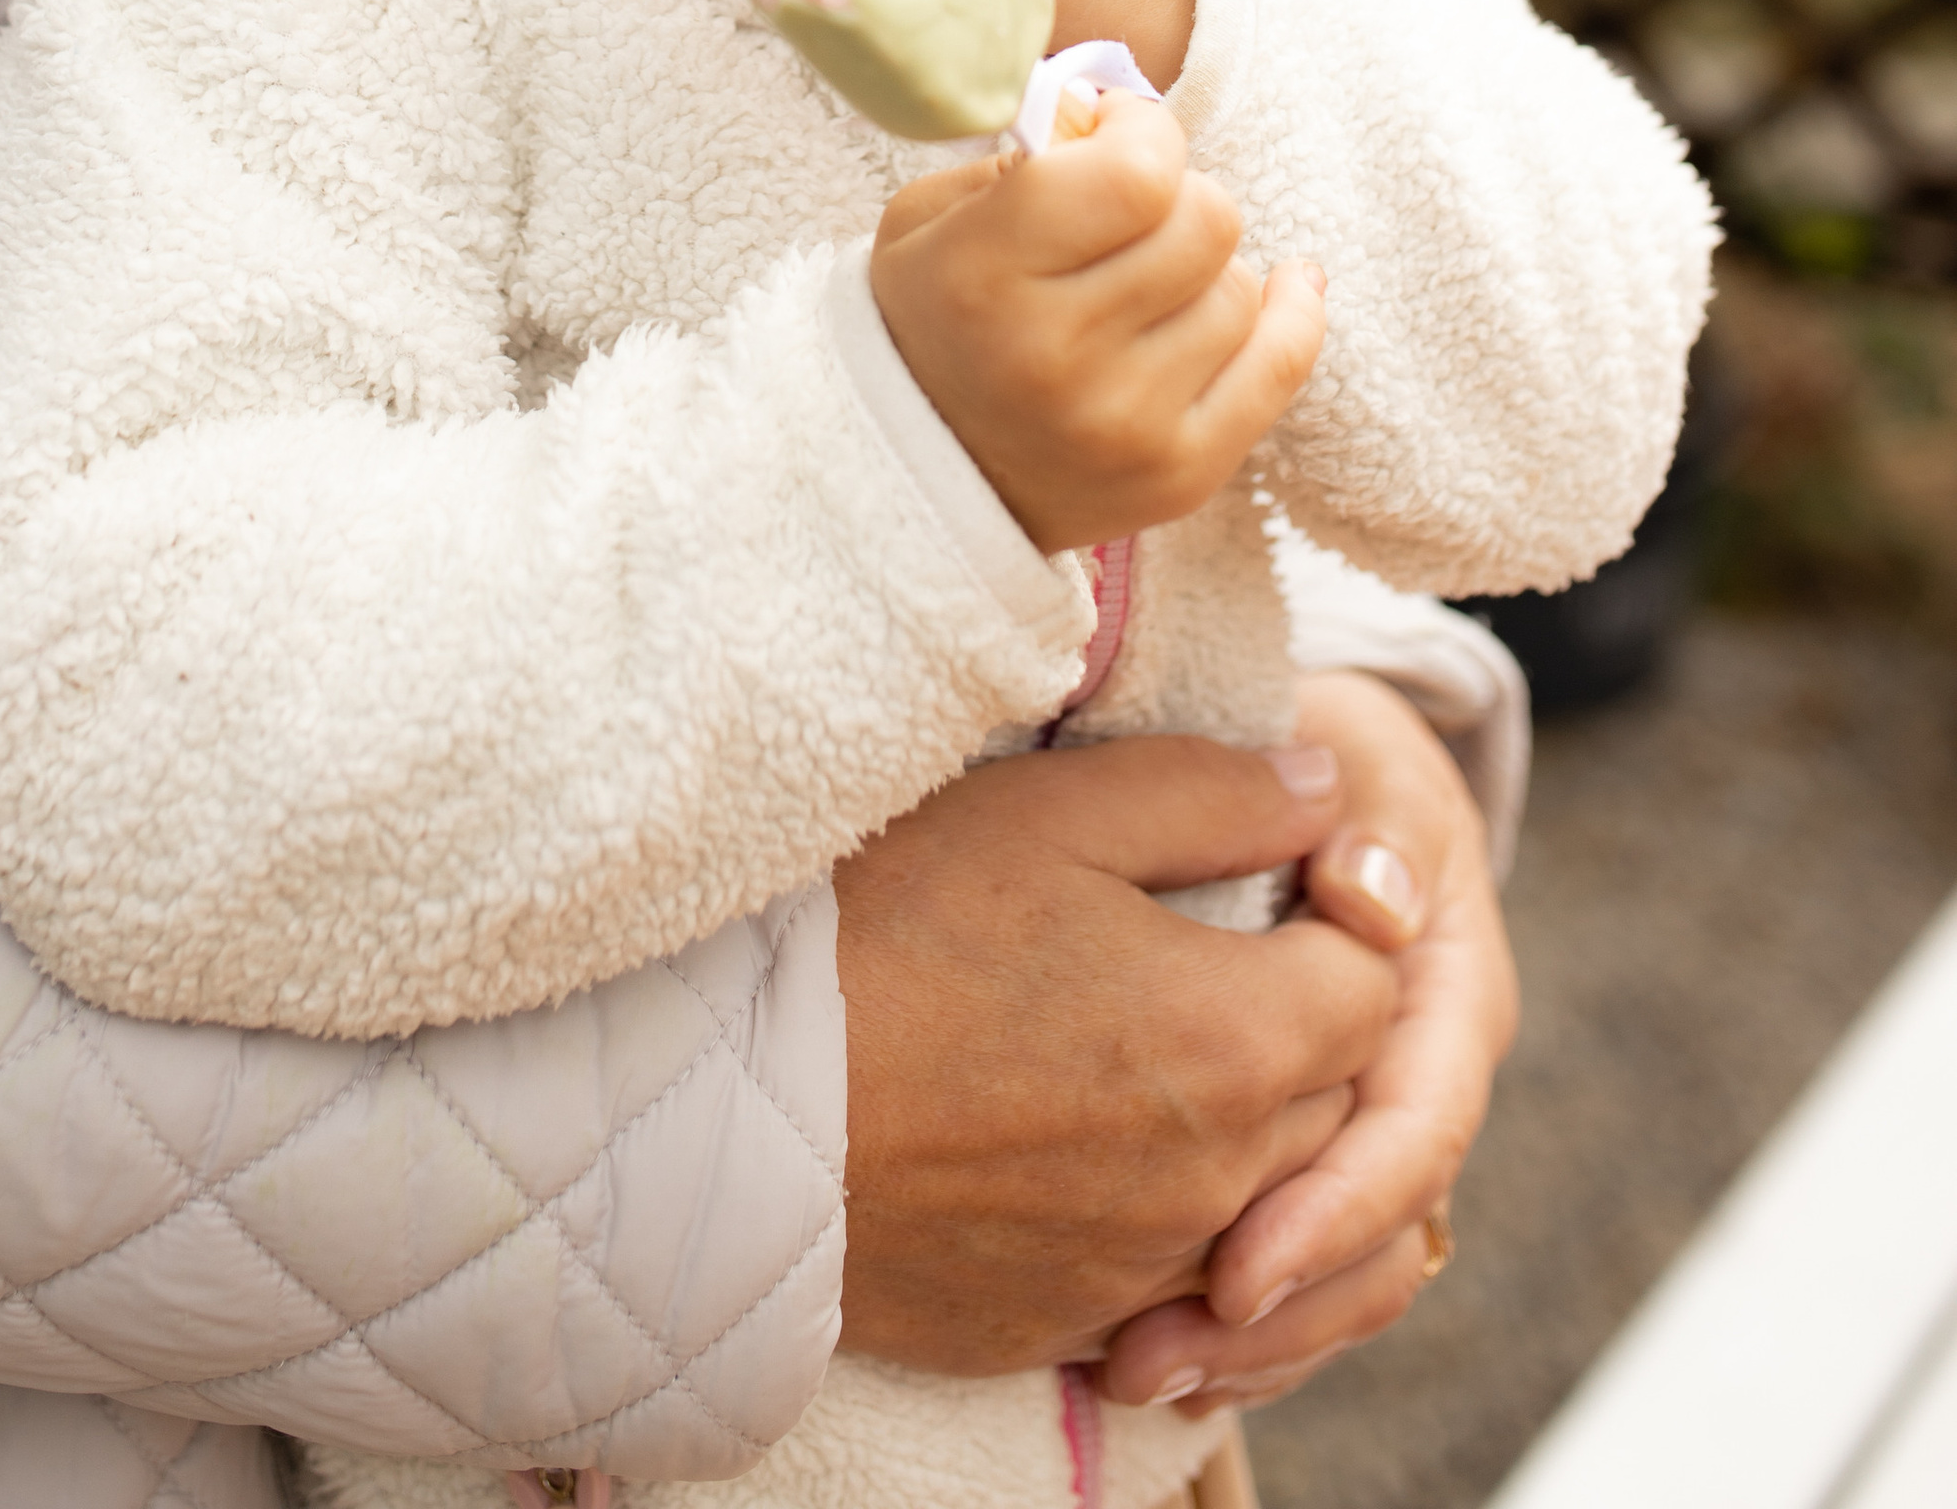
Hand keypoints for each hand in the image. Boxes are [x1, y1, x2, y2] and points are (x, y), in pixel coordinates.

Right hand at [836, 733, 1398, 1368]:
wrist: (737, 1111)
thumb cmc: (889, 932)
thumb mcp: (1054, 814)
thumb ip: (1215, 792)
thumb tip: (1328, 786)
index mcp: (1236, 1041)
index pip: (1375, 985)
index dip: (1334, 921)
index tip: (1265, 884)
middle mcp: (1218, 1179)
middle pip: (1341, 1101)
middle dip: (1308, 1024)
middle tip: (1215, 954)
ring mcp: (1145, 1270)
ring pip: (1273, 1207)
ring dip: (1252, 1135)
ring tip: (1162, 1056)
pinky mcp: (1067, 1326)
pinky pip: (1179, 1289)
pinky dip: (1172, 1228)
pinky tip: (1098, 1158)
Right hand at [868, 103, 1326, 549]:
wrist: (919, 477)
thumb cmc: (932, 319)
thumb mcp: (929, 218)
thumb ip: (1021, 153)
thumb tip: (1117, 115)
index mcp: (984, 274)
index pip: (1136, 174)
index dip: (1145, 132)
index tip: (1119, 135)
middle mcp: (1056, 355)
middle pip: (1206, 223)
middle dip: (1179, 196)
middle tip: (1135, 212)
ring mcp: (1124, 425)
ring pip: (1240, 290)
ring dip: (1205, 270)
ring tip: (1150, 284)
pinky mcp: (1180, 474)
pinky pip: (1282, 364)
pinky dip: (1292, 313)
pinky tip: (1285, 287)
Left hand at [1102, 673, 1518, 1417]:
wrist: (1311, 765)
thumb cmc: (1327, 754)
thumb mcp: (1359, 750)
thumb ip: (1373, 815)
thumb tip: (1371, 901)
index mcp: (1449, 995)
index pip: (1412, 1131)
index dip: (1332, 1209)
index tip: (1235, 1268)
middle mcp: (1423, 1082)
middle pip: (1380, 1239)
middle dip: (1278, 1313)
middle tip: (1150, 1355)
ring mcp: (1372, 1129)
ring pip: (1347, 1281)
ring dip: (1251, 1344)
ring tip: (1134, 1370)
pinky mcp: (1316, 1155)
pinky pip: (1303, 1274)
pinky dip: (1240, 1331)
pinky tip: (1152, 1357)